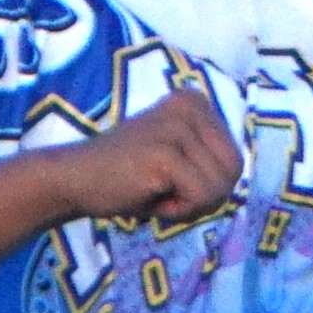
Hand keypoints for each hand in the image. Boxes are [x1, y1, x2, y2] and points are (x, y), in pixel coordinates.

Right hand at [49, 87, 245, 228]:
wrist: (74, 179)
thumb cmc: (126, 176)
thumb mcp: (177, 156)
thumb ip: (208, 161)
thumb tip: (238, 181)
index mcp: (195, 101)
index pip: (235, 159)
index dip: (207, 184)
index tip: (170, 179)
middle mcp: (190, 106)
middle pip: (233, 172)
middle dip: (203, 196)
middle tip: (164, 189)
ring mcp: (177, 128)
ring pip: (219, 189)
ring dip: (188, 205)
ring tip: (153, 190)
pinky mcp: (166, 154)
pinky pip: (200, 199)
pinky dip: (176, 211)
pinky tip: (148, 197)